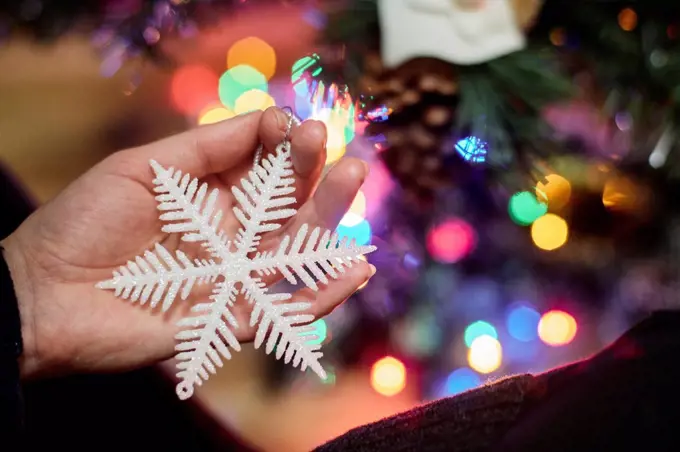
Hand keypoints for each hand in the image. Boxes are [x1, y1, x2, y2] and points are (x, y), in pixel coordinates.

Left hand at [2, 107, 372, 378]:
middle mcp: (230, 236)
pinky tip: (354, 270)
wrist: (44, 293)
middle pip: (288, 207)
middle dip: (316, 177)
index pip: (263, 169)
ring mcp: (233, 277)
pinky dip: (321, 295)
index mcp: (211, 196)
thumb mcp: (145, 168)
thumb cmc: (83, 223)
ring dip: (328, 219)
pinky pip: (283, 310)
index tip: (295, 125)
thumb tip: (270, 116)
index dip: (285, 147)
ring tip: (352, 180)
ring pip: (294, 250)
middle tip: (344, 153)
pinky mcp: (229, 319)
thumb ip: (206, 146)